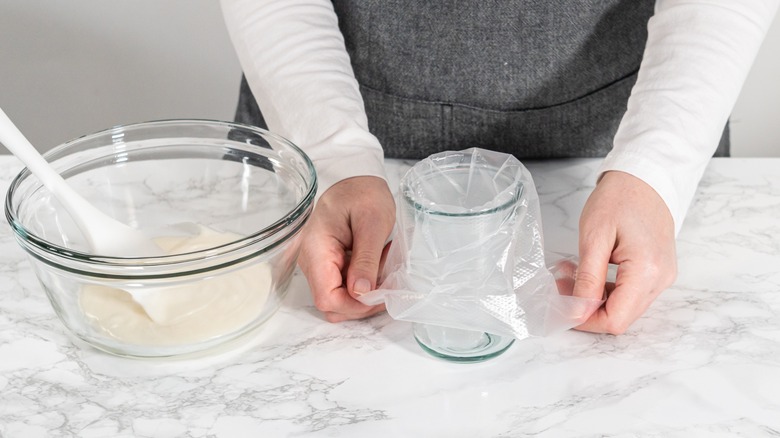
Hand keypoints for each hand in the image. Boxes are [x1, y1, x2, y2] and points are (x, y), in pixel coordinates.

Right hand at [297, 176, 395, 321]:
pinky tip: (378, 268)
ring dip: (365, 295)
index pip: (327, 298)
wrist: (356, 179)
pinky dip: (364, 285)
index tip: (381, 296)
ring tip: (385, 272)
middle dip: (363, 303)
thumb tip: (360, 293)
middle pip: (332, 304)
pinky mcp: (330, 265)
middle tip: (390, 284)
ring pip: (340, 299)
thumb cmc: (364, 194)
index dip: (354, 306)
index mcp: (317, 250)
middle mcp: (312, 262)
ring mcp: (320, 265)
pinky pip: (345, 287)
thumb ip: (365, 259)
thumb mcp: (373, 222)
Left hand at [572, 171, 676, 333]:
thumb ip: (587, 278)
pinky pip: (631, 293)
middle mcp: (661, 280)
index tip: (562, 308)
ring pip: (625, 307)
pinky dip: (607, 289)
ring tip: (570, 276)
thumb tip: (578, 311)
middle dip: (587, 309)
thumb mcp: (594, 237)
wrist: (645, 177)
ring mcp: (663, 277)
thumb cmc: (619, 199)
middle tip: (561, 287)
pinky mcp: (659, 271)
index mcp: (647, 272)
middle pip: (621, 317)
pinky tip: (588, 273)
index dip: (586, 321)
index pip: (616, 320)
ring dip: (594, 298)